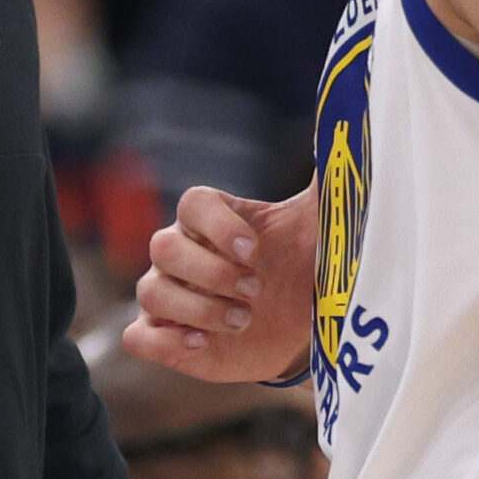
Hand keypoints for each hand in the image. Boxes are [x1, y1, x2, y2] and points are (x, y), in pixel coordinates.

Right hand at [126, 184, 315, 383]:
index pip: (193, 204)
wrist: (299, 324)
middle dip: (211, 272)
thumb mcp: (321, 226)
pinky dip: (164, 342)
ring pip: (150, 292)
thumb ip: (328, 182)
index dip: (219, 225)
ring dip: (197, 309)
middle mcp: (180, 253)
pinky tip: (203, 343)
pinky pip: (138, 338)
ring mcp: (168, 295)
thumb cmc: (301, 267)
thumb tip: (339, 135)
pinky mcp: (165, 337)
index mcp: (212, 221)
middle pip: (164, 247)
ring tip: (243, 321)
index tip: (255, 249)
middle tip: (256, 289)